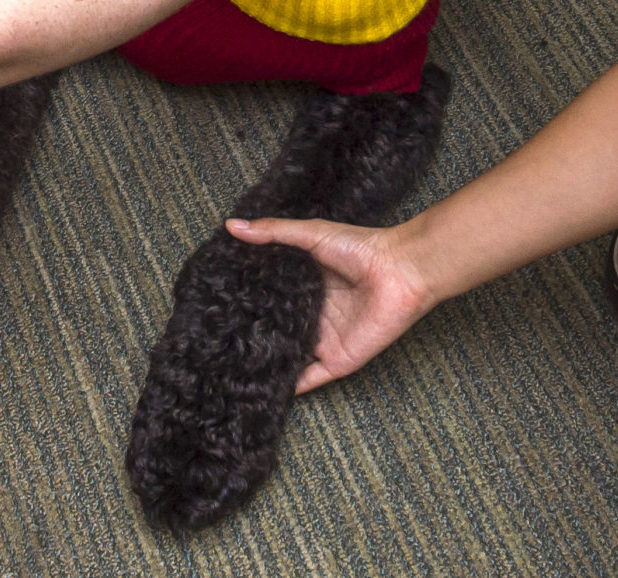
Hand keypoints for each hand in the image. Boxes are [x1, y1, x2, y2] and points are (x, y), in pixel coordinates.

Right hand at [222, 215, 435, 391]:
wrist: (399, 272)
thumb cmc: (360, 248)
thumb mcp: (311, 234)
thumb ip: (273, 232)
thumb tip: (231, 226)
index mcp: (308, 287)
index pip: (273, 300)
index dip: (249, 305)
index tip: (218, 309)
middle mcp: (315, 316)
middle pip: (280, 331)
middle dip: (255, 338)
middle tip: (217, 344)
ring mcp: (325, 340)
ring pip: (291, 358)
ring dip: (269, 364)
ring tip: (231, 372)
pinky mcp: (338, 360)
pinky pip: (310, 380)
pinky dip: (290, 387)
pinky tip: (265, 391)